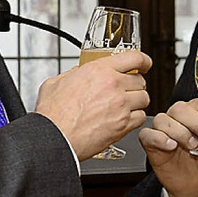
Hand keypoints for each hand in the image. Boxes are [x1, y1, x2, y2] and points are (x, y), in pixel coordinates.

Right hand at [35, 50, 151, 160]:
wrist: (54, 138)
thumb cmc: (53, 114)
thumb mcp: (56, 82)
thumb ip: (72, 74)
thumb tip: (77, 72)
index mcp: (99, 70)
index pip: (135, 58)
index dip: (144, 60)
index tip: (144, 64)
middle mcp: (113, 85)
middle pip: (141, 81)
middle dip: (135, 85)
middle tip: (127, 89)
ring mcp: (120, 106)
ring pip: (144, 99)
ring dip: (137, 101)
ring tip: (126, 105)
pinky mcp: (123, 125)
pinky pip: (140, 118)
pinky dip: (135, 118)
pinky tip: (124, 119)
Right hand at [139, 98, 197, 196]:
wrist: (196, 184)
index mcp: (195, 113)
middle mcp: (178, 117)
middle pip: (180, 108)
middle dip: (197, 122)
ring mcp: (163, 129)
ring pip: (163, 119)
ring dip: (180, 132)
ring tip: (192, 145)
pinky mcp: (151, 143)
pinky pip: (148, 134)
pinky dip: (159, 138)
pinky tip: (172, 146)